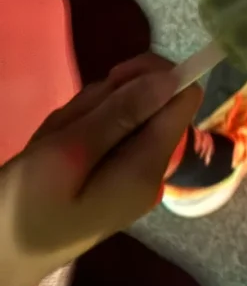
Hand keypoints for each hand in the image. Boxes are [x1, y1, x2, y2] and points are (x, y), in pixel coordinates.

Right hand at [0, 54, 200, 285]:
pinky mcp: (105, 180)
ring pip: (116, 117)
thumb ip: (122, 113)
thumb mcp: (67, 153)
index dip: (155, 76)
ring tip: (47, 150)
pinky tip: (46, 157)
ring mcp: (126, 177)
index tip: (112, 79)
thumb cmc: (23, 209)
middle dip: (103, 103)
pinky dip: (72, 136)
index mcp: (148, 167)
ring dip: (80, 119)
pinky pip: (98, 138)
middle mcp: (148, 171)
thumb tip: (178, 78)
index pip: (184, 98)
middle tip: (62, 132)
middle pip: (146, 105)